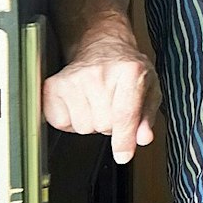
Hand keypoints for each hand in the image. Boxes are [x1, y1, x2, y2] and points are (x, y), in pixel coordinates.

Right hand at [41, 34, 160, 163]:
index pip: (124, 114)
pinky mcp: (53, 85)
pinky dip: (71, 121)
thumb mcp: (149, 89)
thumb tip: (143, 138)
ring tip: (97, 102)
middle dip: (111, 125)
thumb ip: (147, 116)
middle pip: (104, 125)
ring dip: (92, 122)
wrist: (102, 47)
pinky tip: (80, 104)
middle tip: (112, 106)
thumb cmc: (127, 69)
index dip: (124, 139)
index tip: (123, 155)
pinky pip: (61, 123)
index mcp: (130, 71)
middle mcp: (100, 73)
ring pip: (83, 128)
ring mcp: (74, 79)